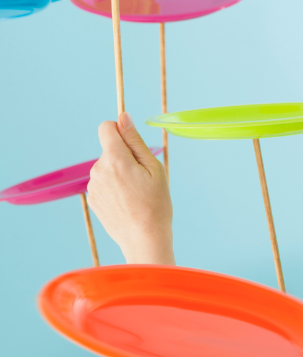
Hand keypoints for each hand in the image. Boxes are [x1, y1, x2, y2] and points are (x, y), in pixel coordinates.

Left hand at [87, 113, 174, 264]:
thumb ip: (135, 141)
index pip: (106, 127)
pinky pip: (103, 183)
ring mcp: (93, 185)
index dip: (120, 131)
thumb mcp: (154, 168)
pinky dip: (114, 188)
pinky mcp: (92, 199)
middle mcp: (98, 170)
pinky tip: (127, 203)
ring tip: (136, 194)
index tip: (132, 145)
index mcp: (115, 159)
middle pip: (110, 150)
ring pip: (106, 167)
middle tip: (143, 179)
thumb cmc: (156, 204)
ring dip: (119, 173)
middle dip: (124, 157)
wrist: (144, 239)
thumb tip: (123, 117)